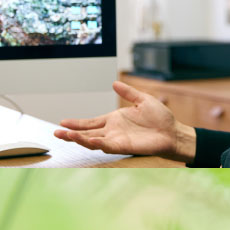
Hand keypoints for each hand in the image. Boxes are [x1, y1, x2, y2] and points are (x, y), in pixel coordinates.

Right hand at [54, 80, 196, 161]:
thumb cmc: (161, 118)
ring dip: (78, 139)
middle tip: (56, 132)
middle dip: (71, 133)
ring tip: (65, 135)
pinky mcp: (124, 146)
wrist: (173, 131)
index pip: (91, 122)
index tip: (63, 122)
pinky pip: (106, 146)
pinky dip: (96, 143)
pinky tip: (87, 140)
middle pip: (86, 133)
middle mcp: (113, 131)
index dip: (77, 123)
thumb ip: (128, 92)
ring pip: (92, 141)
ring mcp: (117, 139)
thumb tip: (115, 83)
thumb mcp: (142, 100)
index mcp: (114, 120)